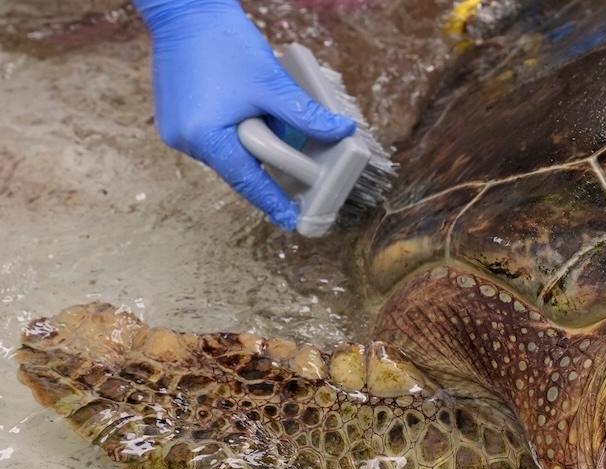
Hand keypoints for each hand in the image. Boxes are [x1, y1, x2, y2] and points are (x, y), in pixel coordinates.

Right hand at [134, 0, 355, 228]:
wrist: (184, 10)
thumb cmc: (223, 43)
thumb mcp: (272, 85)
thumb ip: (306, 115)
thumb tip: (340, 132)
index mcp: (205, 138)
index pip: (248, 183)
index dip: (274, 203)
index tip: (293, 223)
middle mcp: (185, 141)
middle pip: (238, 169)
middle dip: (269, 169)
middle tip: (300, 181)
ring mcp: (177, 130)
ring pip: (227, 152)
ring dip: (253, 147)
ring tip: (277, 136)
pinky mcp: (177, 117)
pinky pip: (215, 138)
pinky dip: (237, 134)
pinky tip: (253, 119)